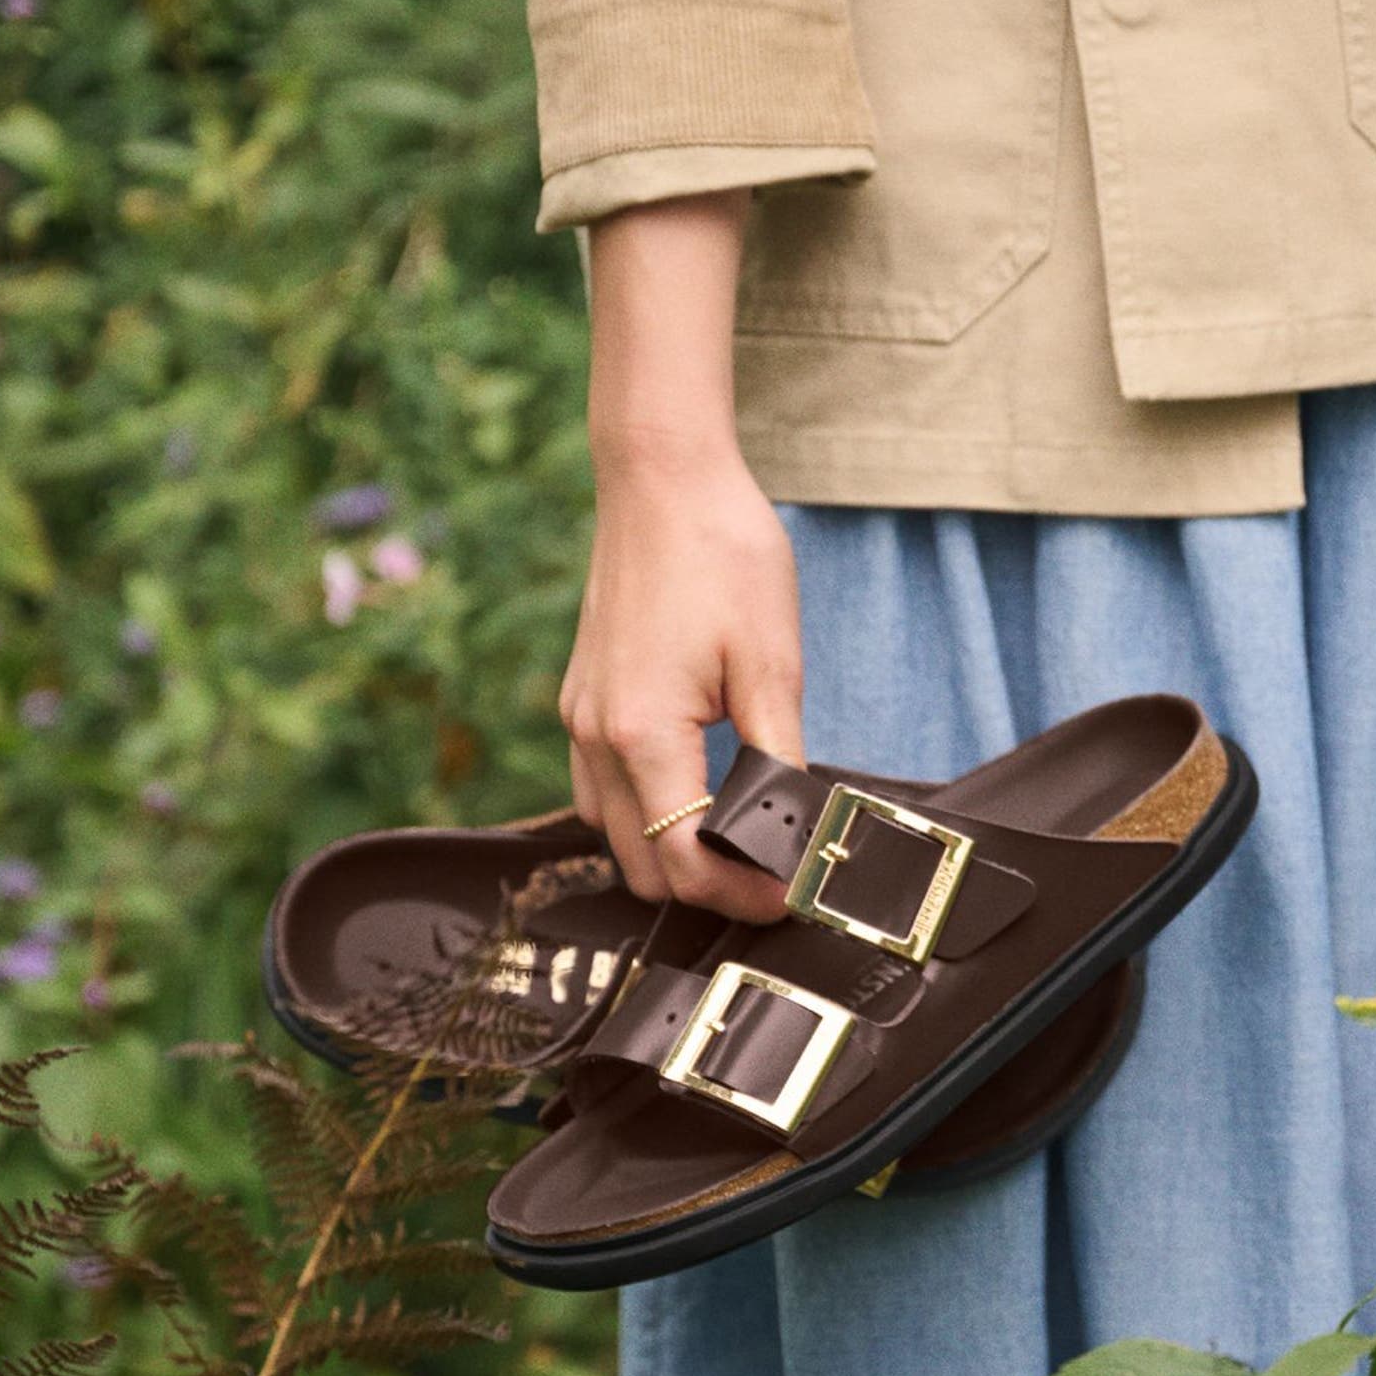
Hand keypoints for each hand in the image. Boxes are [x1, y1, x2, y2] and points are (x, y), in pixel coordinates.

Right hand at [558, 188, 803, 918]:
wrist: (660, 478)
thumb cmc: (721, 552)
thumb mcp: (772, 660)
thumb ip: (778, 757)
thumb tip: (795, 829)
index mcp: (644, 734)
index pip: (683, 859)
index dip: (740, 895)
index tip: (789, 898)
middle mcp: (597, 736)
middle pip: (638, 864)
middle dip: (704, 887)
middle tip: (771, 882)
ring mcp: (580, 718)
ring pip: (609, 832)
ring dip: (665, 854)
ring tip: (734, 846)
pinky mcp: (581, 699)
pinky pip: (597, 788)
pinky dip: (640, 812)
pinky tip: (688, 795)